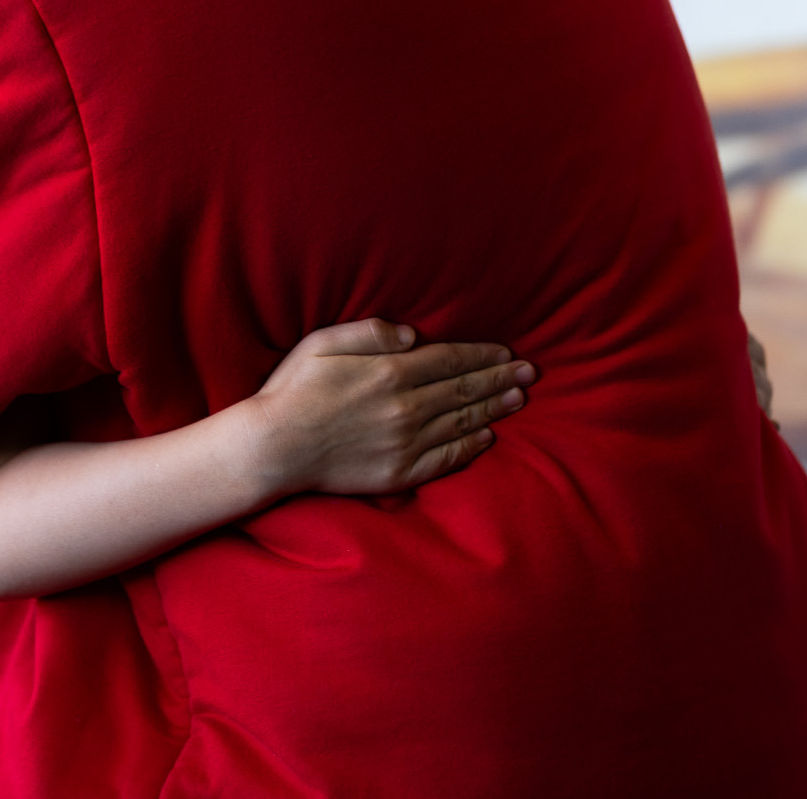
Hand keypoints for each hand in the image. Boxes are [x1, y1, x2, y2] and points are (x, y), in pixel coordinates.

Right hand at [238, 319, 534, 498]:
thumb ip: (372, 333)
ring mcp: (405, 443)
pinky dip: (470, 446)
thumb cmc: (293, 390)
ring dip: (495, 408)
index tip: (508, 352)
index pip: (451, 360)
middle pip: (465, 390)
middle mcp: (406, 407)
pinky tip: (487, 436)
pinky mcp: (399, 473)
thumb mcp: (324, 343)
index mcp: (390, 372)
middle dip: (502, 379)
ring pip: (462, 422)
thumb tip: (415, 335)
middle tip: (532, 373)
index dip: (483, 355)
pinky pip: (446, 458)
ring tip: (520, 398)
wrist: (274, 448)